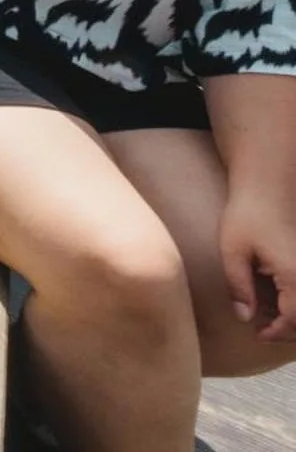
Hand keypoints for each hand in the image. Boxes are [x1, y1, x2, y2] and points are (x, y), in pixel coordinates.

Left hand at [219, 180, 295, 342]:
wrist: (267, 188)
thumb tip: (245, 317)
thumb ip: (239, 286)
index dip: (278, 332)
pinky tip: (276, 300)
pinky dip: (294, 302)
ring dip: (294, 317)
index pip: (295, 318)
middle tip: (263, 331)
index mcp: (294, 274)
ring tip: (267, 317)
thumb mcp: (233, 251)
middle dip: (288, 329)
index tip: (258, 335)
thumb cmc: (247, 216)